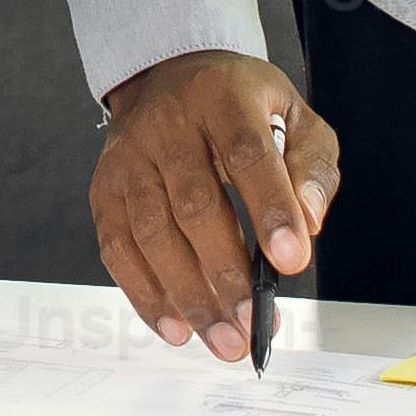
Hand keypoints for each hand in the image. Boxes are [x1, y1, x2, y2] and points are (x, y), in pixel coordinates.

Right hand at [91, 48, 338, 360]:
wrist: (170, 77)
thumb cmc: (241, 108)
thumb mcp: (294, 116)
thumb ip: (311, 168)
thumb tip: (308, 223)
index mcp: (222, 97)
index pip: (246, 154)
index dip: (269, 209)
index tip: (292, 261)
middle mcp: (168, 124)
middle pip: (194, 203)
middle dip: (226, 273)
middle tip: (254, 323)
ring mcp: (130, 157)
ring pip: (152, 232)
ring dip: (189, 295)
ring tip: (223, 339)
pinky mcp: (104, 188)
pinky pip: (117, 247)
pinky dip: (145, 294)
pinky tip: (176, 326)